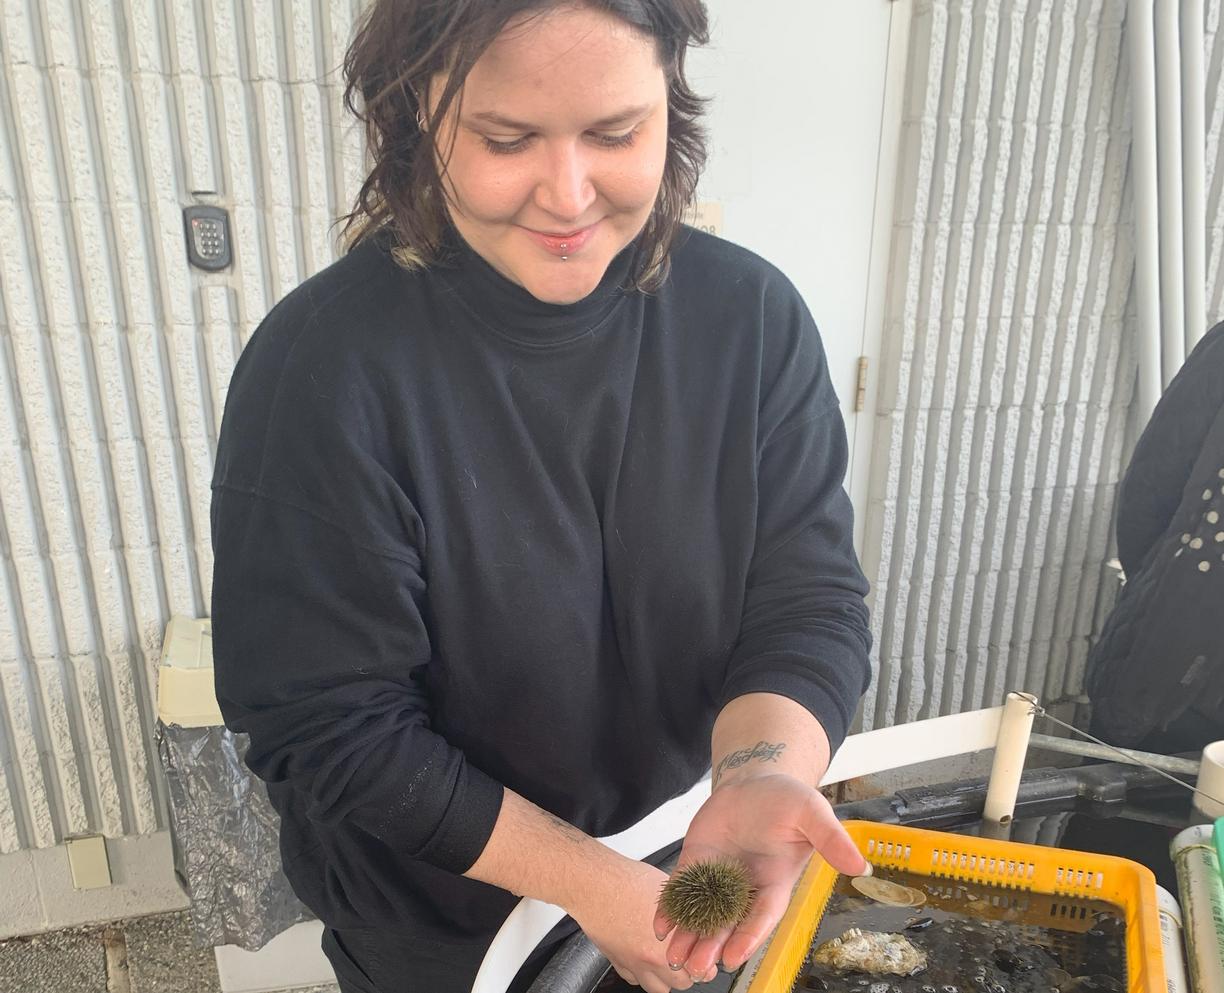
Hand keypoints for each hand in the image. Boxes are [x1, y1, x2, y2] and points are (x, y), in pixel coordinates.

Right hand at [569, 854, 714, 992]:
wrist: (594, 885)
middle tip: (688, 958)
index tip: (705, 954)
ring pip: (658, 988)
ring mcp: (633, 964)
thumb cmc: (626, 883)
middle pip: (682, 983)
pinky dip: (641, 973)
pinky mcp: (617, 962)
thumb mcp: (667, 892)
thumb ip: (684, 912)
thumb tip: (698, 918)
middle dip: (687, 972)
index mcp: (670, 944)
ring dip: (665, 978)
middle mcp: (652, 959)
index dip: (705, 960)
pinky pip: (634, 980)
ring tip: (667, 961)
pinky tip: (643, 957)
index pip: (700, 969)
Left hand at [652, 773, 865, 978]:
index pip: (762, 915)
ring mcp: (718, 877)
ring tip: (673, 959)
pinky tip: (659, 925)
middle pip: (728, 925)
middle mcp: (745, 888)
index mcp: (775, 883)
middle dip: (711, 946)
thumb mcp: (812, 813)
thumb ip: (831, 839)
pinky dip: (670, 908)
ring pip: (702, 914)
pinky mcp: (696, 862)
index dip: (748, 936)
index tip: (732, 956)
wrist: (754, 781)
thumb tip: (861, 864)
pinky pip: (681, 889)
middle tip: (694, 969)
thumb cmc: (786, 799)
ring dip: (688, 937)